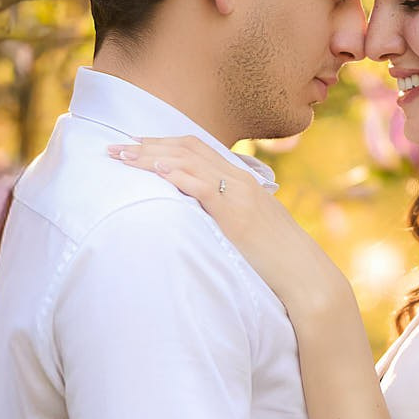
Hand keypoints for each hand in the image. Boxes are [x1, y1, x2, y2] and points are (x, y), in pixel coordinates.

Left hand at [108, 135, 352, 322]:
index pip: (196, 147)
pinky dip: (178, 175)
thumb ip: (226, 213)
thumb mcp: (250, 226)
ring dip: (151, 156)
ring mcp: (239, 194)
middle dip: (148, 144)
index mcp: (242, 179)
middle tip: (114, 147)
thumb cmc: (276, 258)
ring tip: (122, 156)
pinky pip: (203, 186)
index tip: (134, 144)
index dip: (162, 142)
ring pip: (188, 161)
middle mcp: (239, 179)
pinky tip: (156, 170)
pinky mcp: (236, 214)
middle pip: (187, 147)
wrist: (304, 275)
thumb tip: (200, 216)